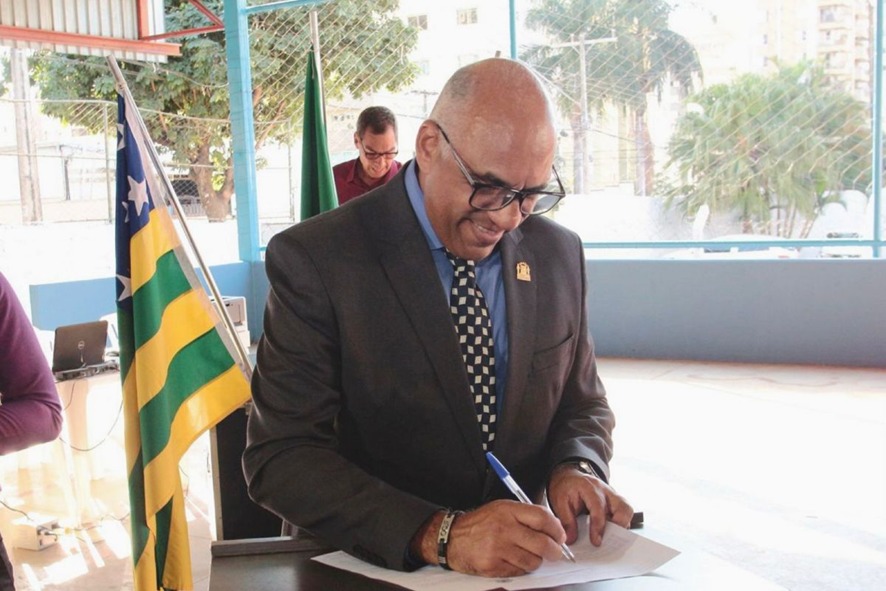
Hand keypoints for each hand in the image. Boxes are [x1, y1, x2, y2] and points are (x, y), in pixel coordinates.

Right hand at [445, 500, 567, 576]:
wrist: (452, 539)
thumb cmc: (480, 524)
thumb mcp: (501, 509)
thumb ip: (525, 515)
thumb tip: (553, 526)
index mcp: (507, 511)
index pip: (542, 518)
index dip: (556, 529)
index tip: (559, 535)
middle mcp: (503, 528)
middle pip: (543, 543)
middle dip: (555, 550)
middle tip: (555, 552)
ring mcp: (498, 549)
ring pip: (534, 561)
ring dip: (536, 560)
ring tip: (528, 555)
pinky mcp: (493, 566)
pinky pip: (520, 571)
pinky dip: (522, 568)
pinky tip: (514, 560)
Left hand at [547, 465, 632, 546]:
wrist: (569, 476)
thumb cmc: (565, 487)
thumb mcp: (559, 502)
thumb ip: (566, 521)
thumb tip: (571, 540)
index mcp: (589, 488)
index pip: (598, 508)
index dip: (598, 527)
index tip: (596, 542)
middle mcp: (605, 490)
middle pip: (623, 507)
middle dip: (619, 526)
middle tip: (609, 540)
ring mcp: (612, 495)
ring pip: (627, 510)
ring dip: (621, 525)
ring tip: (610, 537)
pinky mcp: (615, 501)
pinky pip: (624, 513)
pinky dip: (619, 524)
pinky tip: (609, 531)